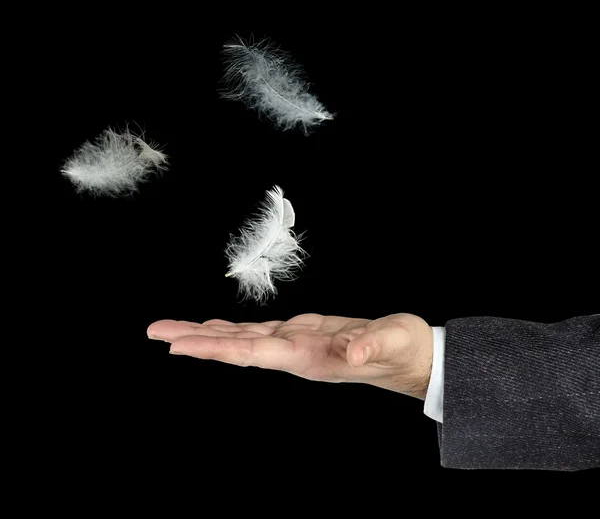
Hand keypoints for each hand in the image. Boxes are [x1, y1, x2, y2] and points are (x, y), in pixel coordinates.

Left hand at [148, 313, 432, 398]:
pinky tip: (215, 328)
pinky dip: (231, 330)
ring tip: (173, 331)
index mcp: (308, 356)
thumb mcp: (392, 341)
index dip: (215, 348)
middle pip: (236, 349)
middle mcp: (293, 355)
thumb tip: (354, 353)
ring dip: (207, 335)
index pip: (252, 353)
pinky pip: (257, 334)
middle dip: (195, 341)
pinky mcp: (300, 336)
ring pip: (242, 341)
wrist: (409, 358)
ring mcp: (294, 346)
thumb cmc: (401, 349)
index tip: (179, 346)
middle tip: (155, 332)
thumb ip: (372, 346)